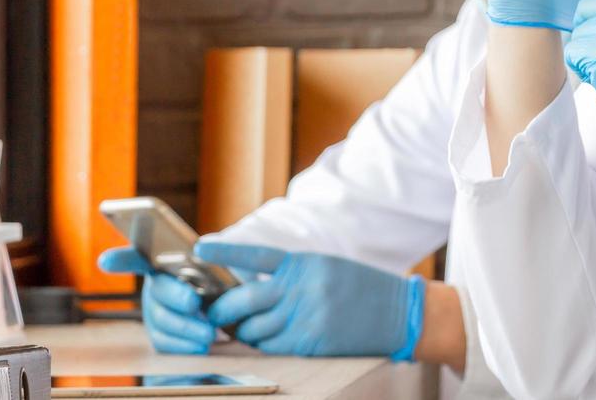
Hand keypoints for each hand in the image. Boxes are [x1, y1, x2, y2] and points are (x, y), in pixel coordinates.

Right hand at [98, 246, 215, 354]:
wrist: (230, 304)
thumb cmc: (223, 278)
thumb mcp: (221, 264)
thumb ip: (215, 261)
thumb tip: (214, 259)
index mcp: (166, 262)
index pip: (138, 257)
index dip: (121, 260)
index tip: (105, 262)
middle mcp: (156, 286)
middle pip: (159, 290)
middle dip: (176, 296)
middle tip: (194, 302)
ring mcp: (155, 312)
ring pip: (162, 321)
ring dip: (186, 328)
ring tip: (210, 334)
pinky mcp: (161, 336)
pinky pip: (166, 344)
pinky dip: (185, 347)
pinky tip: (202, 347)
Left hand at [196, 242, 423, 358]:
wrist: (396, 312)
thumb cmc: (358, 286)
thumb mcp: (323, 266)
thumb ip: (288, 272)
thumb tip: (247, 281)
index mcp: (303, 262)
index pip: (254, 254)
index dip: (224, 251)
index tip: (199, 249)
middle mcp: (301, 288)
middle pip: (244, 300)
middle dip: (222, 309)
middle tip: (213, 313)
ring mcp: (305, 318)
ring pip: (254, 330)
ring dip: (242, 331)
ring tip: (240, 328)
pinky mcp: (310, 344)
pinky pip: (272, 346)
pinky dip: (263, 343)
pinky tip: (266, 338)